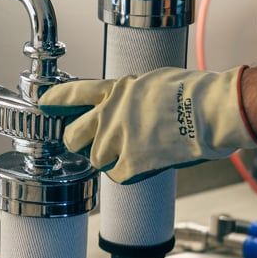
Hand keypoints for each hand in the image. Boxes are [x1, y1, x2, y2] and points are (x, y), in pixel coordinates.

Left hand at [38, 67, 256, 183]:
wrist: (211, 111)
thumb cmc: (193, 93)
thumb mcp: (152, 81)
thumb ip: (130, 95)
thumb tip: (126, 104)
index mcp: (116, 90)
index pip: (74, 93)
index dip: (56, 100)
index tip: (45, 104)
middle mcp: (110, 114)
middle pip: (72, 136)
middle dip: (79, 142)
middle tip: (94, 144)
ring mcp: (118, 140)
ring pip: (95, 159)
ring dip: (109, 159)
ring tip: (133, 151)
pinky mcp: (131, 162)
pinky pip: (116, 175)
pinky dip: (128, 173)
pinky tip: (144, 163)